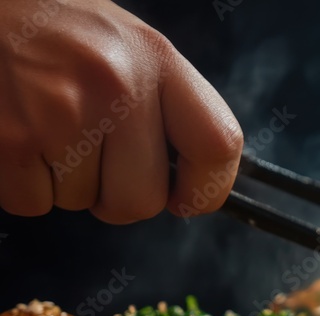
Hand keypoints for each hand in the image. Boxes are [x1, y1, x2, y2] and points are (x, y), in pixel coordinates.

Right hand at [0, 0, 242, 222]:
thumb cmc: (53, 28)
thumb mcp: (126, 45)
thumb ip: (165, 106)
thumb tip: (188, 180)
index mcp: (156, 58)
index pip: (217, 145)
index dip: (207, 189)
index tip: (187, 199)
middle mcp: (116, 84)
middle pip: (144, 200)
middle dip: (117, 196)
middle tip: (94, 159)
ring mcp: (60, 113)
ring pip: (83, 203)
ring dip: (65, 182)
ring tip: (45, 127)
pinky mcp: (10, 139)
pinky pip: (32, 203)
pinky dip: (23, 184)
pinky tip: (17, 135)